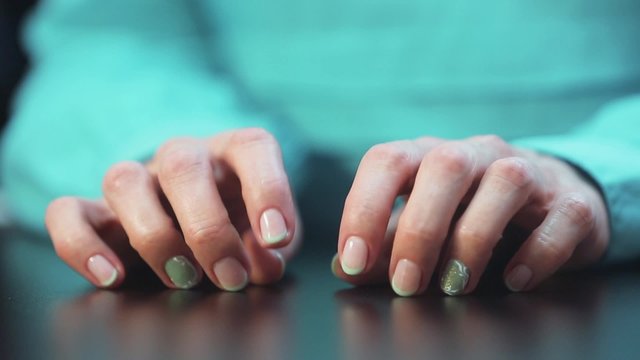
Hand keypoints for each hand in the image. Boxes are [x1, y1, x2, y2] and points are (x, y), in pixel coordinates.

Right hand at [46, 128, 299, 289]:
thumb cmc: (242, 225)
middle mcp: (184, 157)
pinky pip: (67, 211)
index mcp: (233, 153)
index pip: (252, 147)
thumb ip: (270, 249)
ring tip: (183, 277)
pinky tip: (112, 277)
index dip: (268, 189)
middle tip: (230, 276)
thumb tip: (259, 262)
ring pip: (122, 180)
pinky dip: (81, 246)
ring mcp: (139, 179)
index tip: (276, 238)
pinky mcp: (100, 209)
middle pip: (182, 164)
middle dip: (208, 229)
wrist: (204, 225)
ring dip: (153, 236)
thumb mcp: (267, 239)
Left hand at [333, 135, 608, 295]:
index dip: (364, 207)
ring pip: (505, 183)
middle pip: (445, 166)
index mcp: (430, 155)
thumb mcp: (424, 225)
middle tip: (405, 284)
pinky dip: (535, 254)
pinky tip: (512, 280)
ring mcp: (529, 171)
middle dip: (419, 230)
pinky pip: (560, 219)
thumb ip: (385, 244)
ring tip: (454, 286)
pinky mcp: (571, 202)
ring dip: (472, 241)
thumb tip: (343, 266)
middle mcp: (477, 153)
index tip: (354, 260)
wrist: (549, 202)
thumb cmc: (471, 213)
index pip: (388, 160)